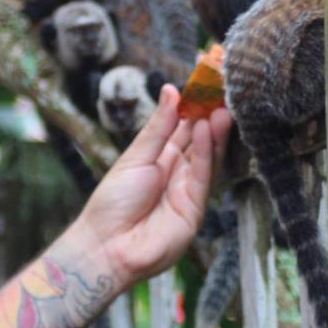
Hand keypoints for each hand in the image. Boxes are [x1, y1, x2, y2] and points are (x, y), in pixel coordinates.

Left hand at [70, 85, 231, 289]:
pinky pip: (204, 175)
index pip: (184, 125)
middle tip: (223, 91)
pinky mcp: (196, 208)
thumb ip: (158, 126)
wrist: (105, 247)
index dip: (196, 104)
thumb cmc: (112, 202)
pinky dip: (208, 152)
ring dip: (216, 133)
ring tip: (221, 109)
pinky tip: (208, 130)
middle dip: (212, 115)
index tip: (207, 81)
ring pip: (209, 156)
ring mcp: (189, 190)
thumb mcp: (135, 156)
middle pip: (201, 139)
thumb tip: (171, 90)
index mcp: (161, 156)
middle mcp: (179, 171)